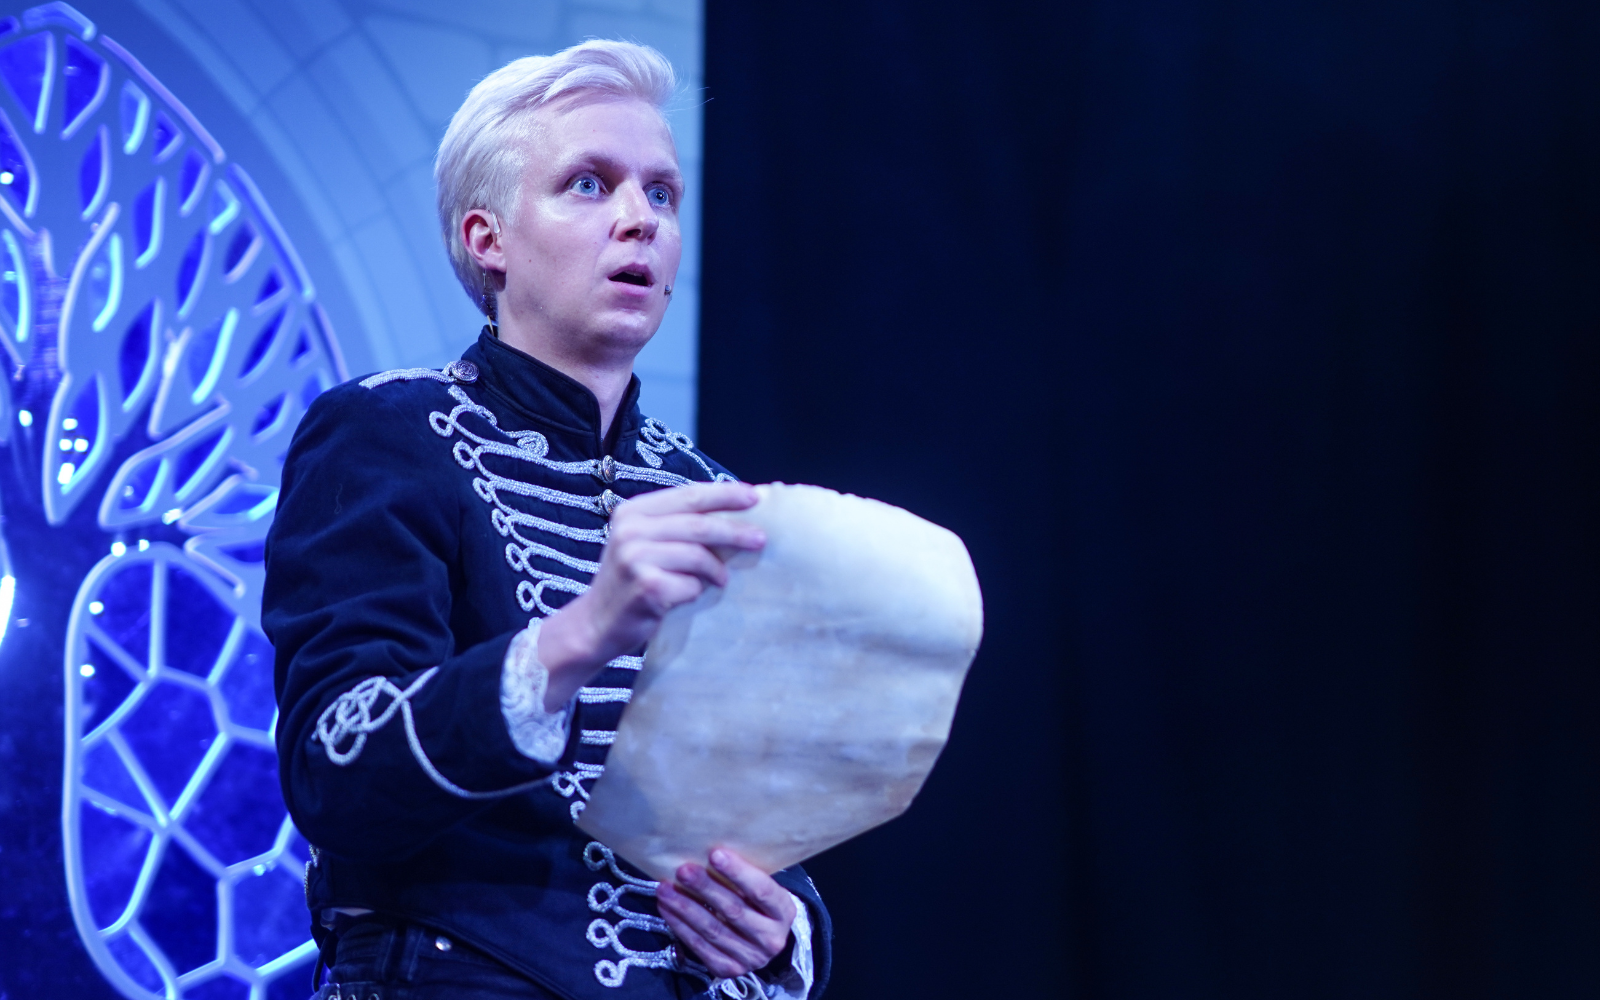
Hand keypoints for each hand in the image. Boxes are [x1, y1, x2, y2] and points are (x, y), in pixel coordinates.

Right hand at [537, 482, 764, 708]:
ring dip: (716, 571)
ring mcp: (635, 558)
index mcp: (634, 511)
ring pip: (699, 556)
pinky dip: (695, 592)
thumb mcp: (645, 543)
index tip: (755, 497)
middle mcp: (631, 529)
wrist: (596, 624)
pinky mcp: (645, 587)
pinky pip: (691, 586)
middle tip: (760, 540)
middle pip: (699, 525)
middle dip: (735, 532)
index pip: (689, 495)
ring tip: (720, 580)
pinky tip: (684, 596)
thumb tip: (734, 517)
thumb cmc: (631, 582)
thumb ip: (678, 527)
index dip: (725, 495)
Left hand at [657, 847, 796, 978]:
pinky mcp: (727, 969)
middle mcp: (771, 939)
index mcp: (783, 912)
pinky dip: (680, 926)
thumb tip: (707, 852)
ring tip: (666, 889)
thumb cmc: (758, 904)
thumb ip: (744, 876)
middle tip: (683, 870)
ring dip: (685, 908)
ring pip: (712, 930)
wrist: (766, 940)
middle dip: (705, 888)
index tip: (714, 854)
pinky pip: (699, 946)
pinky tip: (667, 908)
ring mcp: (749, 957)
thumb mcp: (762, 888)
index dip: (737, 872)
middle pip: (733, 911)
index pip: (761, 890)